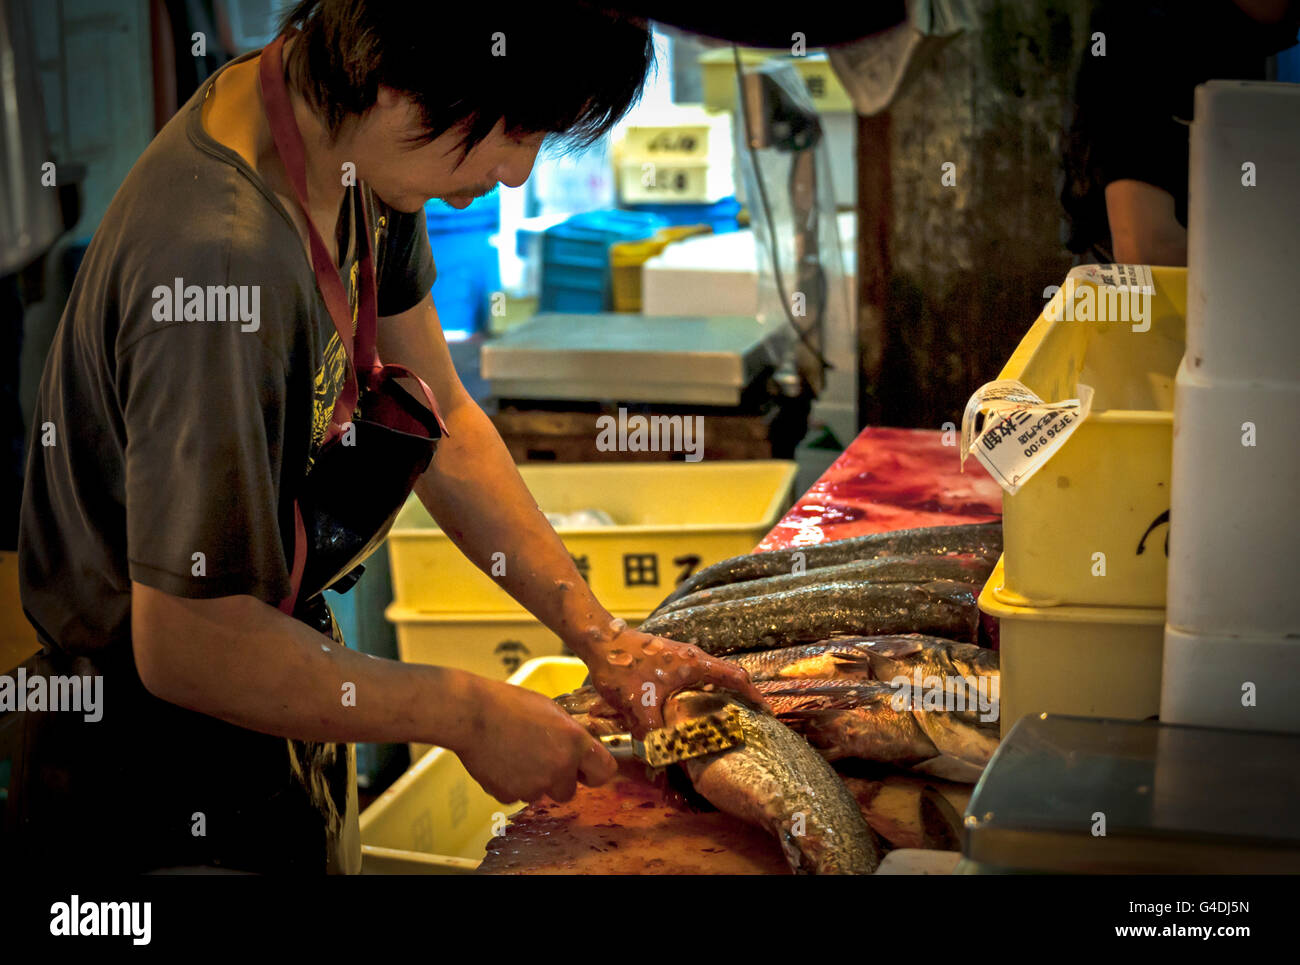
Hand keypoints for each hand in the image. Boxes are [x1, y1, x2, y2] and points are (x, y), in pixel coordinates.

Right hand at [455, 676, 616, 803]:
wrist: (472, 714)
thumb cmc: (509, 704)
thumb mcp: (551, 709)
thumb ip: (570, 733)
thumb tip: (579, 746)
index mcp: (575, 743)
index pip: (605, 772)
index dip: (594, 771)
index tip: (586, 770)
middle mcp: (560, 768)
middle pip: (569, 790)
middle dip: (558, 779)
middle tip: (541, 758)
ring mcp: (534, 785)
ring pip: (540, 793)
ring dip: (533, 780)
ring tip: (515, 753)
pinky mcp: (510, 795)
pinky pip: (516, 795)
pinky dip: (511, 783)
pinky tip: (501, 761)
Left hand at [585, 626, 768, 738]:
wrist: (599, 639)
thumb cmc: (622, 665)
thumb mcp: (638, 706)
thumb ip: (653, 736)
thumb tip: (661, 763)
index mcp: (695, 664)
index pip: (736, 677)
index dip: (754, 695)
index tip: (766, 711)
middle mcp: (692, 657)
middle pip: (726, 677)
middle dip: (738, 698)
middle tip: (745, 722)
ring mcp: (679, 656)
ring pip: (707, 678)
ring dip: (717, 696)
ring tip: (721, 720)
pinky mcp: (666, 660)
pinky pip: (692, 678)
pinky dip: (698, 693)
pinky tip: (688, 711)